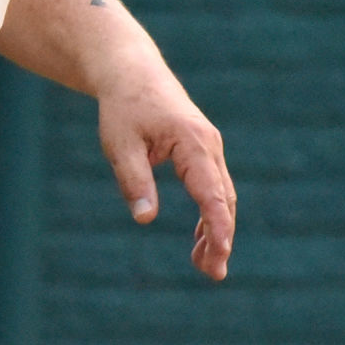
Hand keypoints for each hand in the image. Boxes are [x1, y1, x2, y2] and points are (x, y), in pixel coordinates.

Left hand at [94, 56, 235, 280]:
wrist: (131, 71)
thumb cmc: (123, 107)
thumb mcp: (120, 145)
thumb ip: (135, 181)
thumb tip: (145, 219)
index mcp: (193, 142)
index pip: (212, 193)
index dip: (218, 227)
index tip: (221, 255)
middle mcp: (209, 145)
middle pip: (223, 199)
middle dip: (220, 237)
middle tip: (212, 274)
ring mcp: (209, 147)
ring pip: (221, 195)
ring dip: (216, 229)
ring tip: (205, 265)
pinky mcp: (202, 149)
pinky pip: (212, 186)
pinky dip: (210, 212)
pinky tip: (200, 238)